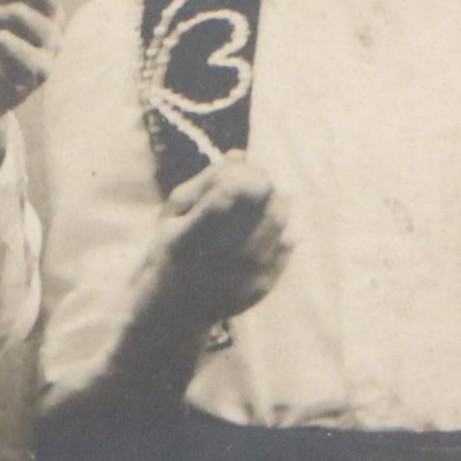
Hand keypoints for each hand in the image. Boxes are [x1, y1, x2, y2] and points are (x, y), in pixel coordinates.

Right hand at [140, 155, 292, 331]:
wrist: (178, 306)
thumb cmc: (174, 247)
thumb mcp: (175, 213)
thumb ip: (206, 181)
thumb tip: (240, 155)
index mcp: (185, 239)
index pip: (226, 196)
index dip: (244, 175)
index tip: (247, 169)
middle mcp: (214, 262)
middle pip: (260, 207)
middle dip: (265, 186)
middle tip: (262, 181)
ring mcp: (240, 278)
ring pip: (280, 225)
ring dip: (279, 205)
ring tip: (271, 201)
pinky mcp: (260, 289)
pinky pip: (286, 246)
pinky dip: (283, 232)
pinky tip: (271, 231)